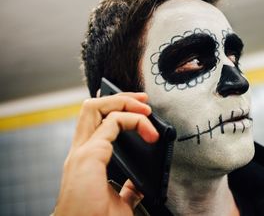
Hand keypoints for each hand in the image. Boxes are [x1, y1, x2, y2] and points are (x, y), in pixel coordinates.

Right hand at [54, 92, 158, 215]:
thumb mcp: (118, 201)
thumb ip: (126, 189)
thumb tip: (137, 185)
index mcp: (86, 159)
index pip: (94, 121)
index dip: (115, 109)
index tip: (140, 111)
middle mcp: (80, 151)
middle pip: (92, 107)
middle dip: (119, 98)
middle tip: (143, 101)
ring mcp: (82, 151)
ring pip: (95, 107)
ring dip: (124, 102)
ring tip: (146, 110)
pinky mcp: (89, 155)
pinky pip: (113, 123)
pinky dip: (133, 120)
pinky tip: (148, 132)